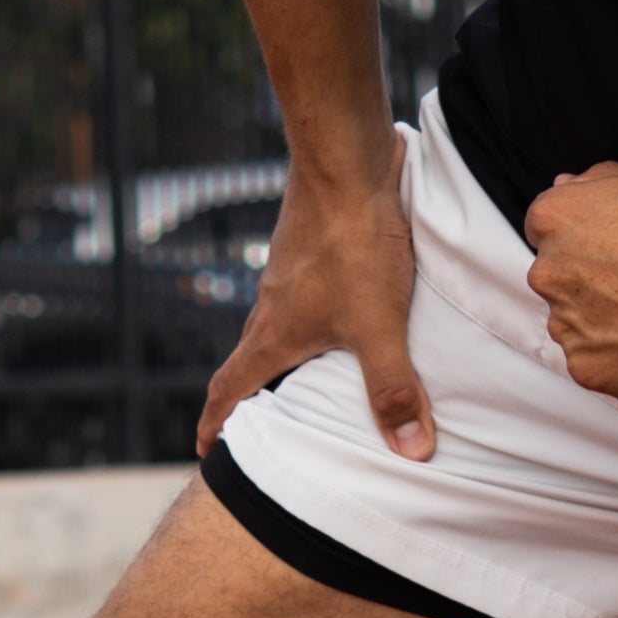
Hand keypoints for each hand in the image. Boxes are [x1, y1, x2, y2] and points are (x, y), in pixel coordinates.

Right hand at [194, 158, 434, 459]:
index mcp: (274, 333)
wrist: (347, 164)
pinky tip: (338, 311)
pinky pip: (301, 292)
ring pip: (276, 322)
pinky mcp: (310, 245)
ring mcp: (288, 272)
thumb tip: (411, 452)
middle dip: (250, 394)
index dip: (216, 423)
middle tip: (257, 421)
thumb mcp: (380, 326)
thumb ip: (394, 388)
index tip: (206, 450)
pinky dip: (309, 315)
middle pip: (250, 357)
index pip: (232, 387)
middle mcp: (272, 304)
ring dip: (281, 351)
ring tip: (303, 372)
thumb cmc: (355, 245)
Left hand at [524, 163, 617, 406]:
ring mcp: (569, 328)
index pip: (546, 230)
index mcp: (556, 219)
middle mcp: (549, 274)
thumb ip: (597, 181)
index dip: (586, 239)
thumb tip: (565, 184)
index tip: (617, 251)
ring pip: (579, 329)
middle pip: (560, 282)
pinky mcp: (593, 373)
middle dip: (592, 284)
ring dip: (607, 326)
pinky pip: (603, 369)